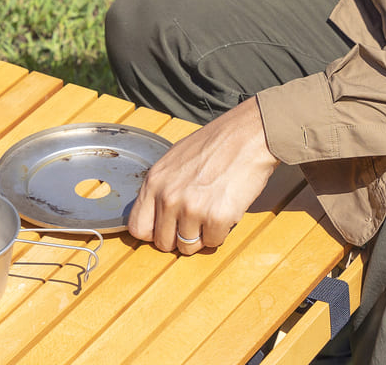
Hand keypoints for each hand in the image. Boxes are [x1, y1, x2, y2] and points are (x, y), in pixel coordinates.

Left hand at [127, 98, 280, 253]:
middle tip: (194, 222)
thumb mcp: (174, 159)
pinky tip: (225, 211)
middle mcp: (168, 198)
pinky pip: (212, 242)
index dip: (152, 232)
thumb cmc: (215, 145)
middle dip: (178, 237)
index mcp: (154, 182)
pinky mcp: (217, 218)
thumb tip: (155, 213)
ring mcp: (192, 209)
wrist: (248, 137)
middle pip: (162, 243)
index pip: (137, 227)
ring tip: (210, 214)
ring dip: (200, 236)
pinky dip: (220, 233)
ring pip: (187, 247)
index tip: (166, 228)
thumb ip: (161, 187)